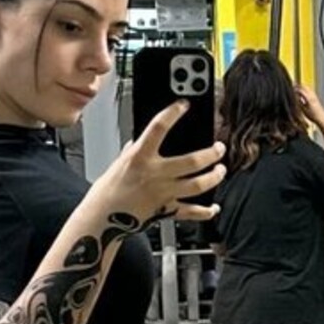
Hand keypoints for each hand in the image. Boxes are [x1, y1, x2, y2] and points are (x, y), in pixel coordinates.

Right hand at [96, 101, 226, 223]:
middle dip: (211, 153)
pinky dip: (205, 211)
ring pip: (198, 185)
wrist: (102, 218)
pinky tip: (213, 207)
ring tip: (221, 170)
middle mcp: (155, 174)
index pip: (158, 128)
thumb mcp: (119, 162)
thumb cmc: (107, 191)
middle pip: (192, 161)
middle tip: (219, 148)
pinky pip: (191, 212)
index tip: (183, 105)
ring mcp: (163, 193)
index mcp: (140, 158)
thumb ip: (136, 150)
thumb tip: (145, 139)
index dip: (172, 113)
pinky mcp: (166, 211)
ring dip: (214, 177)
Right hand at [297, 86, 323, 126]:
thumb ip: (300, 103)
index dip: (296, 89)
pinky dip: (307, 89)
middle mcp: (312, 96)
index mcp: (309, 98)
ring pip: (309, 88)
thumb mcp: (304, 110)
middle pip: (305, 87)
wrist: (322, 118)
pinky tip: (305, 91)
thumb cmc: (312, 116)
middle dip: (299, 86)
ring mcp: (315, 96)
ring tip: (299, 87)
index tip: (291, 89)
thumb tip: (296, 97)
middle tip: (294, 86)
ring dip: (303, 87)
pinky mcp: (317, 98)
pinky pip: (311, 90)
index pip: (301, 91)